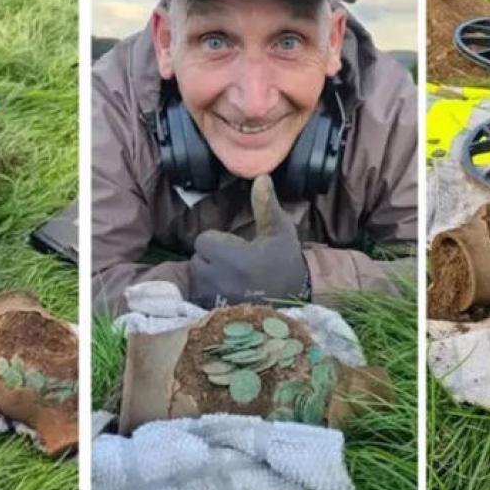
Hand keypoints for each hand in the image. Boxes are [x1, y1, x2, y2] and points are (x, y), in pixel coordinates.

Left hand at [189, 175, 309, 307]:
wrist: (294, 302)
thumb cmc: (285, 263)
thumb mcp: (280, 231)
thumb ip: (265, 205)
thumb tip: (261, 176)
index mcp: (233, 258)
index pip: (204, 241)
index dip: (218, 242)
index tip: (238, 249)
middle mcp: (218, 280)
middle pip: (197, 259)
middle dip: (211, 260)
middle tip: (235, 266)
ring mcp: (212, 300)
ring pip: (196, 278)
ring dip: (208, 276)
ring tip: (232, 280)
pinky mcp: (210, 313)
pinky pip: (197, 297)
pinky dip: (207, 294)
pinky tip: (227, 295)